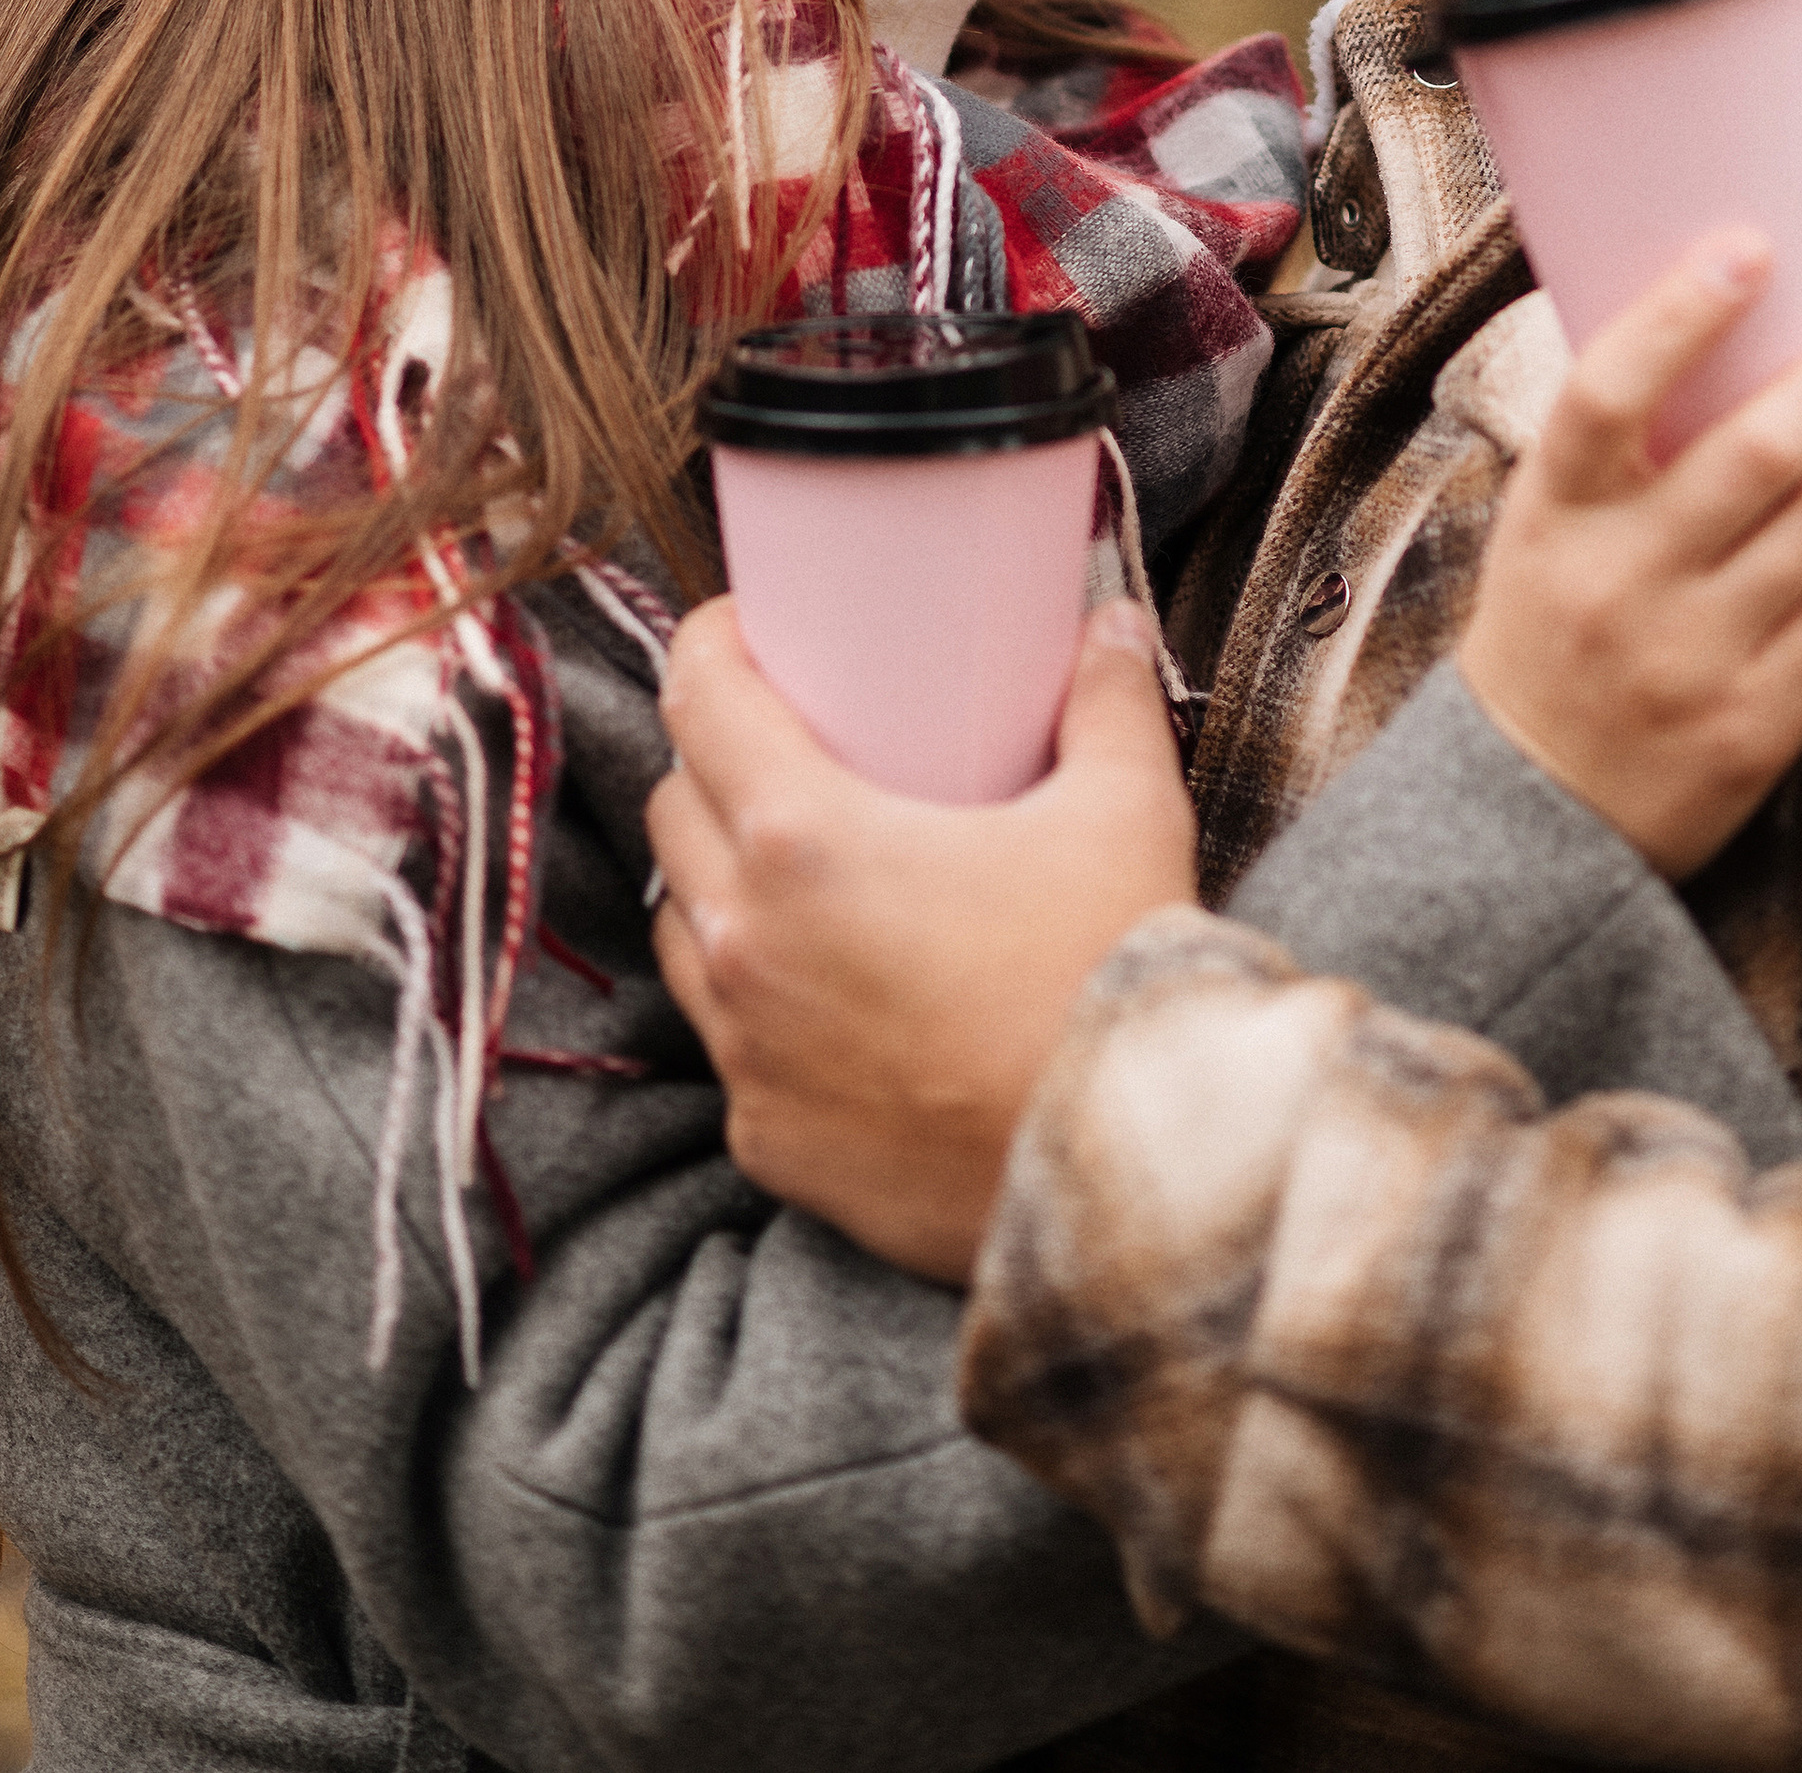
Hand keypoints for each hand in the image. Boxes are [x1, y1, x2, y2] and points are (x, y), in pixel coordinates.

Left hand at [647, 597, 1197, 1280]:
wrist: (1124, 1174)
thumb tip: (1112, 627)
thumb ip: (1109, 701)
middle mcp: (745, 942)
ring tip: (801, 870)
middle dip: (715, 761)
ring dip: (721, 884)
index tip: (747, 631)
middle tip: (791, 745)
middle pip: (675, 807)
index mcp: (804, 839)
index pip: (698, 699)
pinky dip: (765, 1004)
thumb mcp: (1126, 810)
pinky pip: (731, 1045)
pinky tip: (837, 996)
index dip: (712, 645)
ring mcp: (747, 1051)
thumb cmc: (1112, 977)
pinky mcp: (767, 1138)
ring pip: (685, 927)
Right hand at [1458, 238, 1801, 878]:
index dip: (1678, 316)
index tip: (1748, 249)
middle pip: (1750, 456)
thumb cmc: (1552, 628)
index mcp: (1556, 516)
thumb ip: (1622, 448)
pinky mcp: (1758, 722)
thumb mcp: (1550, 530)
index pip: (1607, 393)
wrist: (1533, 811)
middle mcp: (1622, 580)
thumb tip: (1742, 330)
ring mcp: (1692, 656)